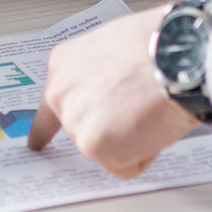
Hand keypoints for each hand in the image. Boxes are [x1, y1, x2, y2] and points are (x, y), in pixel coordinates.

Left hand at [27, 5, 196, 175]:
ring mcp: (74, 120)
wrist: (175, 55)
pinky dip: (145, 154)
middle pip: (84, 131)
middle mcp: (61, 93)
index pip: (49, 106)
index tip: (36, 144)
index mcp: (64, 65)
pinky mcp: (92, 145)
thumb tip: (113, 91)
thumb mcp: (115, 46)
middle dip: (111, 131)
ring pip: (107, 150)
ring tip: (149, 108)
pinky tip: (152, 124)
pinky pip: (125, 165)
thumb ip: (100, 74)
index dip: (45, 129)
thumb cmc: (158, 46)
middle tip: (138, 112)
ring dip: (132, 140)